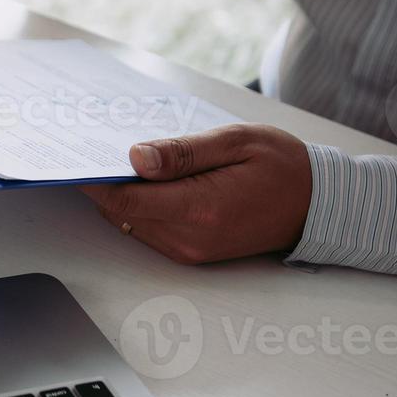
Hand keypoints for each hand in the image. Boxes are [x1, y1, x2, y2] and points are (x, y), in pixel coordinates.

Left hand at [81, 125, 312, 265]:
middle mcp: (189, 239)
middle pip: (120, 212)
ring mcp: (189, 251)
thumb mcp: (235, 143)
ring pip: (130, 222)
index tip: (76, 155)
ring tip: (125, 159)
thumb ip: (182, 153)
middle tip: (95, 147)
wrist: (319, 204)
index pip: (124, 200)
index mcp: (199, 209)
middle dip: (105, 182)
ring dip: (122, 194)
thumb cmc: (283, 166)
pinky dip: (140, 205)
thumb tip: (135, 158)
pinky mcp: (192, 253)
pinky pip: (148, 228)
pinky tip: (148, 179)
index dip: (94, 179)